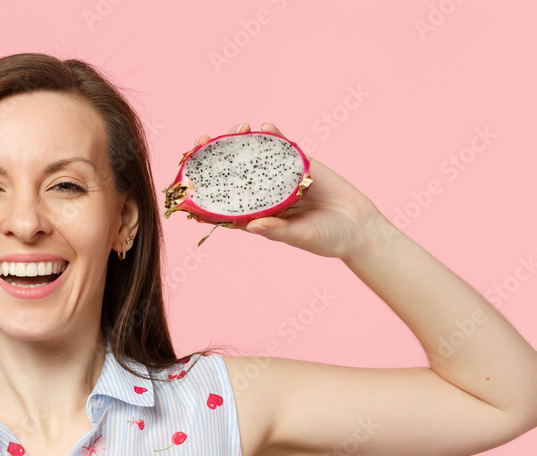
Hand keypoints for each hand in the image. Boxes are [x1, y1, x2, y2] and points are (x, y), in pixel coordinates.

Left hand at [192, 122, 383, 259]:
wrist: (358, 227)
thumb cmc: (326, 239)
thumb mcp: (301, 237)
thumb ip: (278, 231)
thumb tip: (253, 225)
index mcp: (257, 217)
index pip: (223, 207)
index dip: (204, 197)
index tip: (187, 186)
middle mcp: (263, 196)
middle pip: (232, 176)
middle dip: (215, 159)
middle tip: (201, 143)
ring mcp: (279, 178)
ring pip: (254, 157)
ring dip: (242, 142)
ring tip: (236, 129)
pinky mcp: (299, 164)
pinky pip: (282, 147)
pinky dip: (273, 135)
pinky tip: (264, 126)